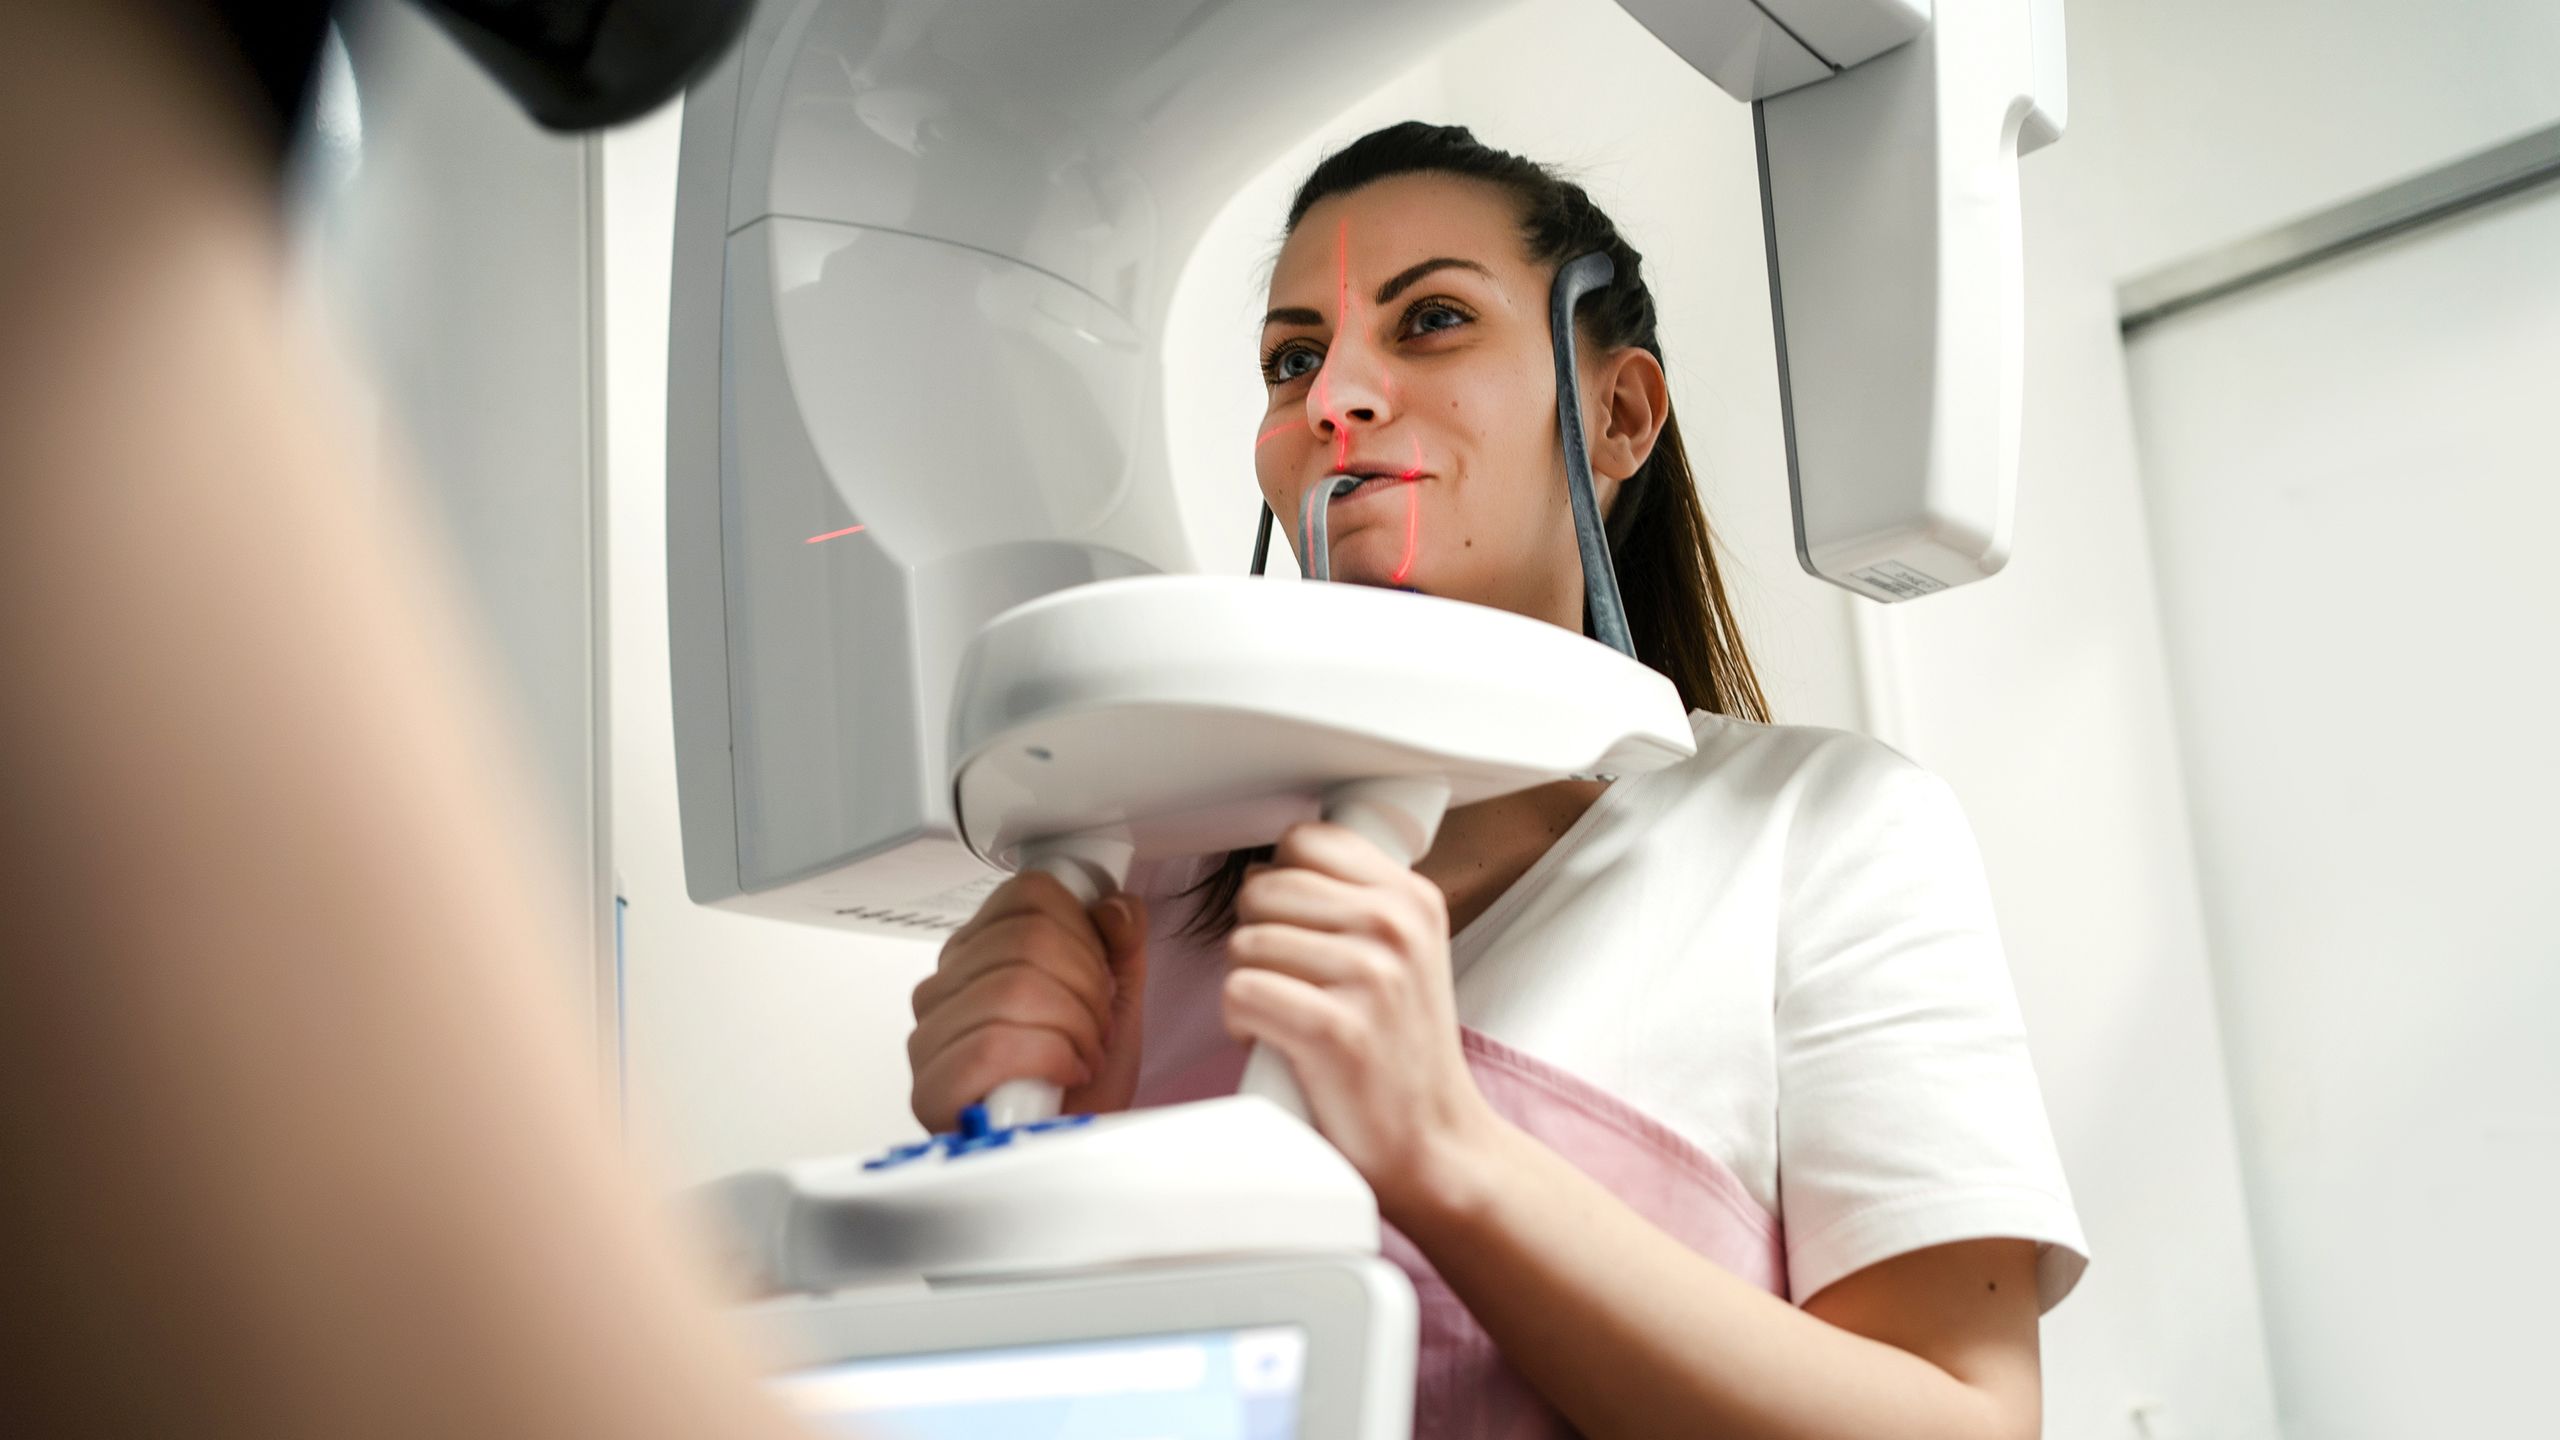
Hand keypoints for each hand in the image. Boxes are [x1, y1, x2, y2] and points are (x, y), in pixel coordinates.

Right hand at [906, 871, 1149, 1131]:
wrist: (1076, 1150)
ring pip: (1013, 988)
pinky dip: (1048, 1058)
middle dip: (1086, 989)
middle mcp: (944, 986)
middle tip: (1094, 1028)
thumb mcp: (1117, 998)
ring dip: (1073, 1028)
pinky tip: (1064, 1074)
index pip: (1029, 896)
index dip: (1083, 935)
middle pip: (1027, 940)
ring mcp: (929, 1036)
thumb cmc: (1086, 1084)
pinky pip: (994, 1044)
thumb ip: (1120, 941)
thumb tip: (1113, 908)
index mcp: (979, 951)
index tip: (1099, 979)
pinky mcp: (930, 1089)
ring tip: (1081, 1055)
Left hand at [1221, 820, 1500, 1218]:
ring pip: (1244, 942)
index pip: (1306, 840)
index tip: (1293, 926)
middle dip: (1256, 935)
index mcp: (1412, 899)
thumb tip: (1275, 864)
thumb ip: (1357, 902)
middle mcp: (1395, 927)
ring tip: (1284, 1014)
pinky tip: (1272, 1040)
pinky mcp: (1335, 1030)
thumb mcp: (1407, 954)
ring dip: (1246, 983)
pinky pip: (1240, 992)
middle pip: (1264, 888)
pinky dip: (1240, 1023)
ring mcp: (1369, 976)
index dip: (1280, 882)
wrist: (1436, 1142)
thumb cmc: (1403, 1051)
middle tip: (1285, 980)